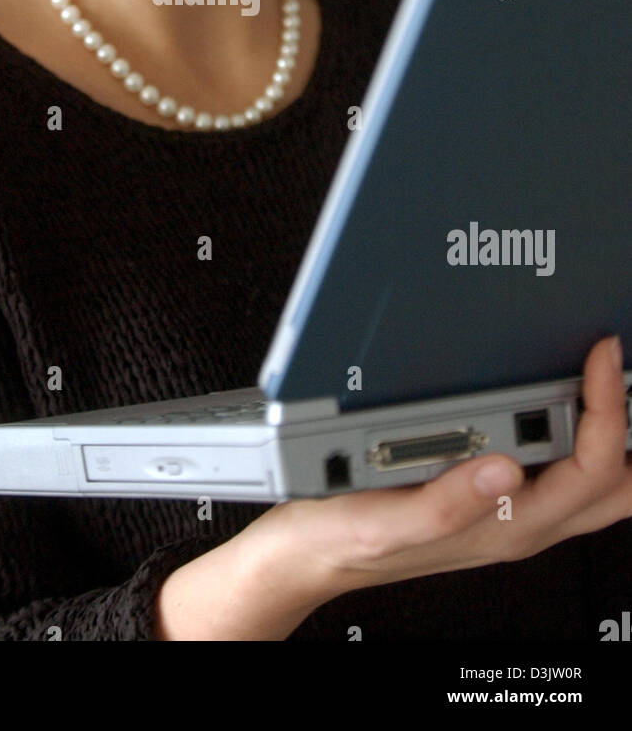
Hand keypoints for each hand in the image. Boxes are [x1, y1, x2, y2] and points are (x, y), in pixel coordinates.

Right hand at [239, 335, 629, 609]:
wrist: (307, 554)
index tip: (598, 352)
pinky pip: (563, 474)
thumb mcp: (383, 521)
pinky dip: (579, 436)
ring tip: (592, 375)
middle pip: (619, 485)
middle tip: (605, 363)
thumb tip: (505, 466)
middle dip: (627, 423)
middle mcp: (519, 520)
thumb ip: (446, 502)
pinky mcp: (493, 499)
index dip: (608, 404)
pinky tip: (555, 401)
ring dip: (609, 432)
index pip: (595, 468)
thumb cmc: (340, 539)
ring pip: (597, 483)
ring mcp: (511, 512)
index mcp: (505, 523)